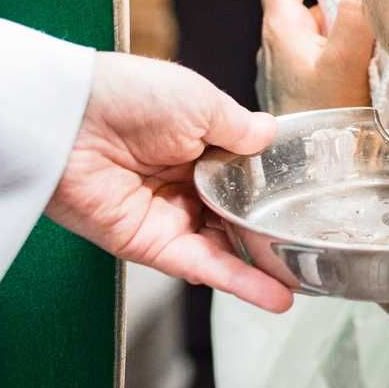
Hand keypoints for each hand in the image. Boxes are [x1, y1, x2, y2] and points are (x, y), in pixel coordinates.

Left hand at [45, 54, 291, 312]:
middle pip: (236, 216)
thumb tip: (272, 136)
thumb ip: (239, 129)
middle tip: (313, 250)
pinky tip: (272, 292)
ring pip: (224, 246)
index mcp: (197, 143)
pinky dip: (236, 281)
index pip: (244, 174)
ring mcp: (168, 216)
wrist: (75, 118)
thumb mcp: (201, 102)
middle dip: (270, 234)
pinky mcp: (149, 244)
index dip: (272, 190)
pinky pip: (200, 264)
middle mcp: (184, 183)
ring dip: (262, 267)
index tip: (309, 203)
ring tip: (304, 282)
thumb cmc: (132, 95)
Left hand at [259, 0, 374, 112]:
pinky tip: (364, 80)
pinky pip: (320, 62)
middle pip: (304, 2)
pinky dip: (342, 60)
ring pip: (316, 34)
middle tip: (370, 20)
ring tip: (373, 53)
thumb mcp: (346, 61)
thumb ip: (357, 14)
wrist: (311, 179)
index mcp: (280, 30)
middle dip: (340, 3)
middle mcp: (277, 48)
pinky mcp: (299, 95)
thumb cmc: (322, 122)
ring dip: (344, 35)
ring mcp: (286, 73)